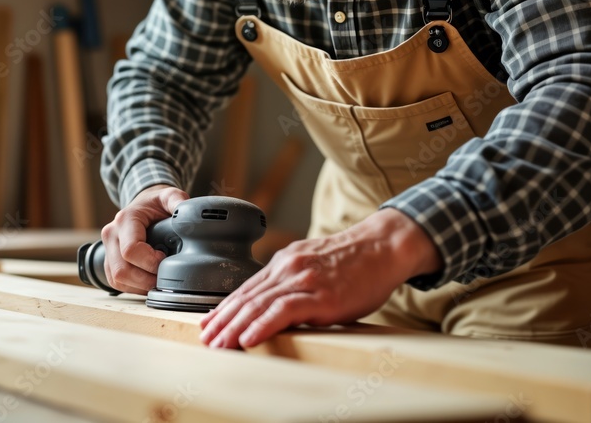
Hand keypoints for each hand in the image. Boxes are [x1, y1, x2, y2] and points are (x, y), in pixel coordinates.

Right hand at [100, 184, 188, 293]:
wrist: (143, 206)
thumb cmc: (155, 204)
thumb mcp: (168, 196)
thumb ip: (177, 200)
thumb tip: (187, 213)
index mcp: (124, 220)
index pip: (131, 250)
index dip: (150, 262)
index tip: (165, 259)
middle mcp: (111, 235)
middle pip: (121, 270)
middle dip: (146, 279)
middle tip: (165, 277)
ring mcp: (107, 250)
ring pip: (117, 279)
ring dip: (140, 286)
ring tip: (159, 280)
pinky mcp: (109, 262)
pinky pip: (116, 283)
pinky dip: (134, 287)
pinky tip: (149, 281)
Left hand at [199, 208, 442, 348]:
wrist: (384, 247)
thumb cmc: (355, 261)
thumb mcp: (316, 264)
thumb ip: (295, 280)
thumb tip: (277, 302)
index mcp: (286, 262)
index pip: (248, 288)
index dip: (226, 308)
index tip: (209, 323)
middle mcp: (289, 267)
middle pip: (247, 297)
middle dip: (223, 320)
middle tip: (206, 339)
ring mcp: (304, 280)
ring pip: (259, 304)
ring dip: (235, 327)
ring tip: (219, 344)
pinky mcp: (321, 295)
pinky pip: (284, 311)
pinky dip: (262, 325)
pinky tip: (248, 338)